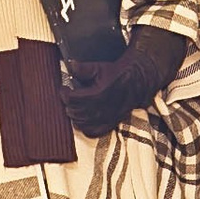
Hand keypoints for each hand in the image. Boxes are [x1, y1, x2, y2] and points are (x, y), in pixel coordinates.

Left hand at [60, 26, 191, 138]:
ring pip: (81, 124)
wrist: (136, 82)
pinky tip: (84, 119)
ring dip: (75, 115)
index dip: (64, 94)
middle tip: (69, 96)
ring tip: (76, 106)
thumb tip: (71, 66)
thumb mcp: (99, 67)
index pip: (72, 99)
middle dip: (69, 104)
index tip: (64, 88)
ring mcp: (106, 119)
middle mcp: (102, 109)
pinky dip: (85, 127)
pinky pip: (92, 132)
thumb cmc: (116, 74)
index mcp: (98, 94)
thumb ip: (83, 68)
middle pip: (75, 112)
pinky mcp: (110, 124)